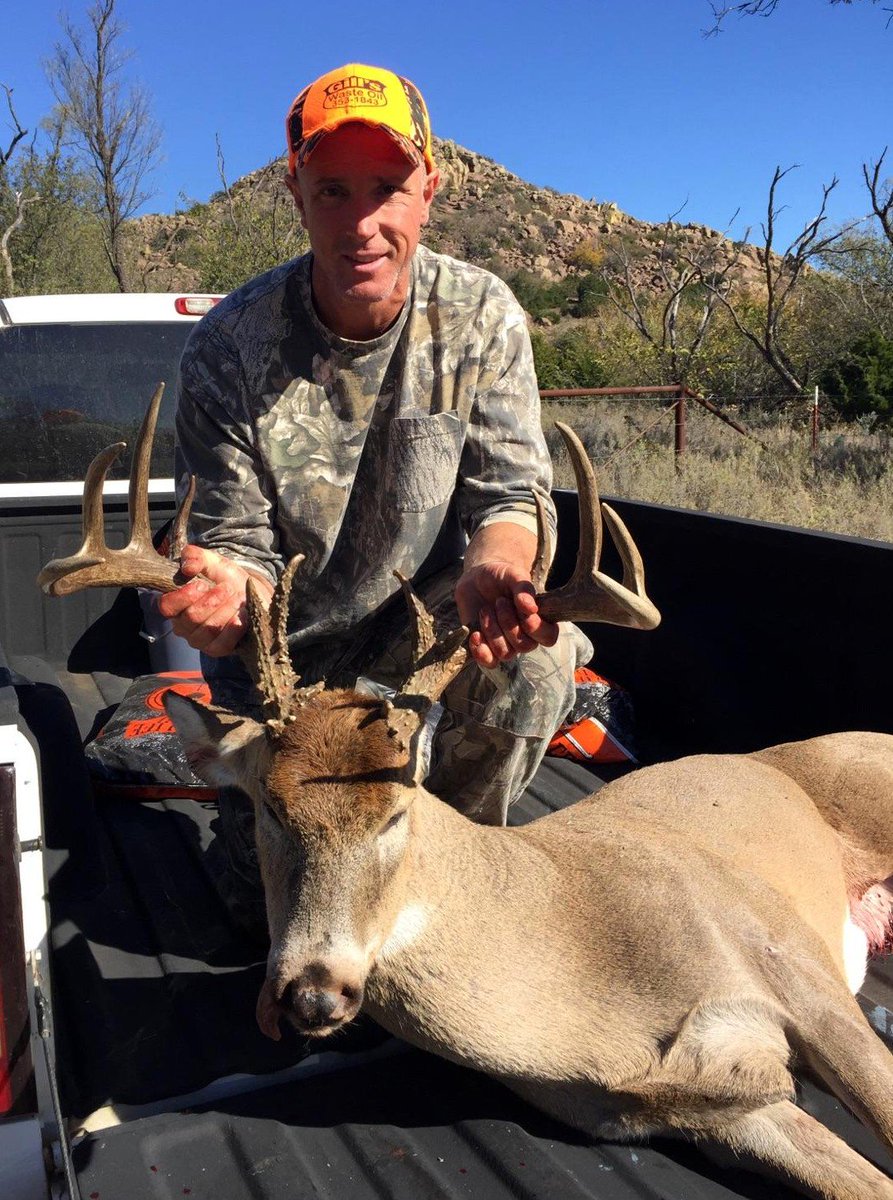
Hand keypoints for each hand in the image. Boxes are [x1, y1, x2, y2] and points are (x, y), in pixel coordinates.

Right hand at [156, 545, 273, 656]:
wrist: (252, 595)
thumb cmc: (226, 579)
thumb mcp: (213, 562)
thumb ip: (197, 557)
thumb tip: (188, 567)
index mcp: (176, 604)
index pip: (166, 606)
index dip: (183, 596)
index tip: (202, 585)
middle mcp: (183, 625)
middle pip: (191, 617)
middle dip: (212, 600)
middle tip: (228, 588)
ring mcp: (199, 640)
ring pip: (208, 629)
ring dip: (226, 610)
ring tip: (238, 598)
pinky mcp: (217, 649)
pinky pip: (222, 644)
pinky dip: (234, 629)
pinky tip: (242, 617)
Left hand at [455, 561, 558, 668]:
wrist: (477, 580)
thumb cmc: (501, 577)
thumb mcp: (513, 575)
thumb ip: (523, 588)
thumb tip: (531, 607)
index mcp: (538, 620)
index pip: (548, 637)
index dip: (538, 629)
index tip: (526, 615)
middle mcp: (525, 636)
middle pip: (524, 646)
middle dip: (509, 623)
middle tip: (499, 601)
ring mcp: (505, 644)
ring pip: (505, 653)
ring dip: (492, 631)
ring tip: (485, 610)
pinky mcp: (486, 648)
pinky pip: (488, 662)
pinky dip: (480, 650)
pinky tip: (475, 634)